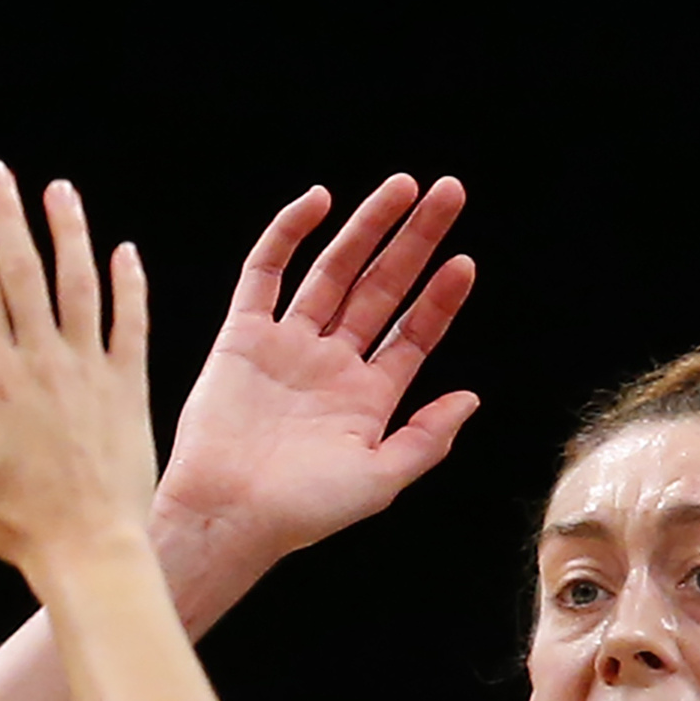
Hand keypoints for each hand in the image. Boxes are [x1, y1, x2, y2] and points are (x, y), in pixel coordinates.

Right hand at [0, 165, 157, 584]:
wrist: (89, 550)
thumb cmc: (14, 519)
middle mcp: (43, 362)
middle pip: (24, 272)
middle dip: (8, 216)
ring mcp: (91, 371)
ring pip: (79, 285)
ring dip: (68, 232)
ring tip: (59, 190)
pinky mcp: (130, 389)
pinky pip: (130, 324)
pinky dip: (128, 285)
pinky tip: (123, 252)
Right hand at [155, 176, 478, 584]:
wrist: (228, 513)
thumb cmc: (301, 511)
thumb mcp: (380, 481)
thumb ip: (427, 439)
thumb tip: (471, 397)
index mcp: (367, 398)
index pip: (413, 334)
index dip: (440, 298)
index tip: (464, 261)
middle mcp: (331, 364)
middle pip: (382, 288)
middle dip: (415, 241)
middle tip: (449, 193)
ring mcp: (288, 345)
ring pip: (333, 271)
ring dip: (367, 227)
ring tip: (404, 187)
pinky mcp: (242, 335)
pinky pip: (265, 272)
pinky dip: (288, 234)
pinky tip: (319, 202)